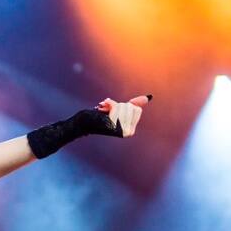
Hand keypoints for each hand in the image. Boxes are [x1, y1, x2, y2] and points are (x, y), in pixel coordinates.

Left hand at [26, 93, 151, 157]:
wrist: (82, 123)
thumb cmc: (98, 117)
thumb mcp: (117, 110)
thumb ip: (133, 105)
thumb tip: (148, 97)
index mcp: (130, 131)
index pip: (136, 109)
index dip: (124, 106)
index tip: (113, 111)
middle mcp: (127, 133)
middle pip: (131, 107)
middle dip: (118, 105)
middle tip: (106, 110)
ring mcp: (120, 129)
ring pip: (124, 105)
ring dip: (112, 104)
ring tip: (102, 110)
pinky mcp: (112, 124)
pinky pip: (116, 106)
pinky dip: (108, 104)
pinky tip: (101, 108)